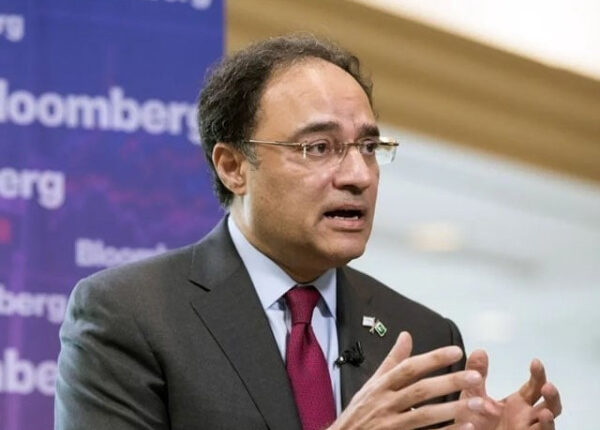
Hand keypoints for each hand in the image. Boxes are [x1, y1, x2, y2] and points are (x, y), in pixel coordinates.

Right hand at [330, 332, 484, 429]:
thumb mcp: (372, 383)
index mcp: (381, 386)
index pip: (409, 368)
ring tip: (478, 403)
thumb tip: (406, 336)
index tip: (455, 352)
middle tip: (475, 376)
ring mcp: (392, 425)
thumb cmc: (360, 412)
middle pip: (421, 390)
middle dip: (449, 382)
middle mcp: (386, 404)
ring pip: (426, 415)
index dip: (433, 359)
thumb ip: (393, 361)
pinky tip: (465, 427)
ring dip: (453, 409)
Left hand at [458, 350, 562, 429]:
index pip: (535, 386)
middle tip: (547, 385)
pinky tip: (543, 419)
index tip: (535, 362)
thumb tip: (480, 350)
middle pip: (548, 404)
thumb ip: (476, 374)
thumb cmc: (472, 421)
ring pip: (548, 425)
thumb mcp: (472, 394)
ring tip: (546, 411)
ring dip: (550, 417)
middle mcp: (526, 417)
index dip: (538, 375)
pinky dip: (543, 428)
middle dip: (551, 395)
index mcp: (518, 403)